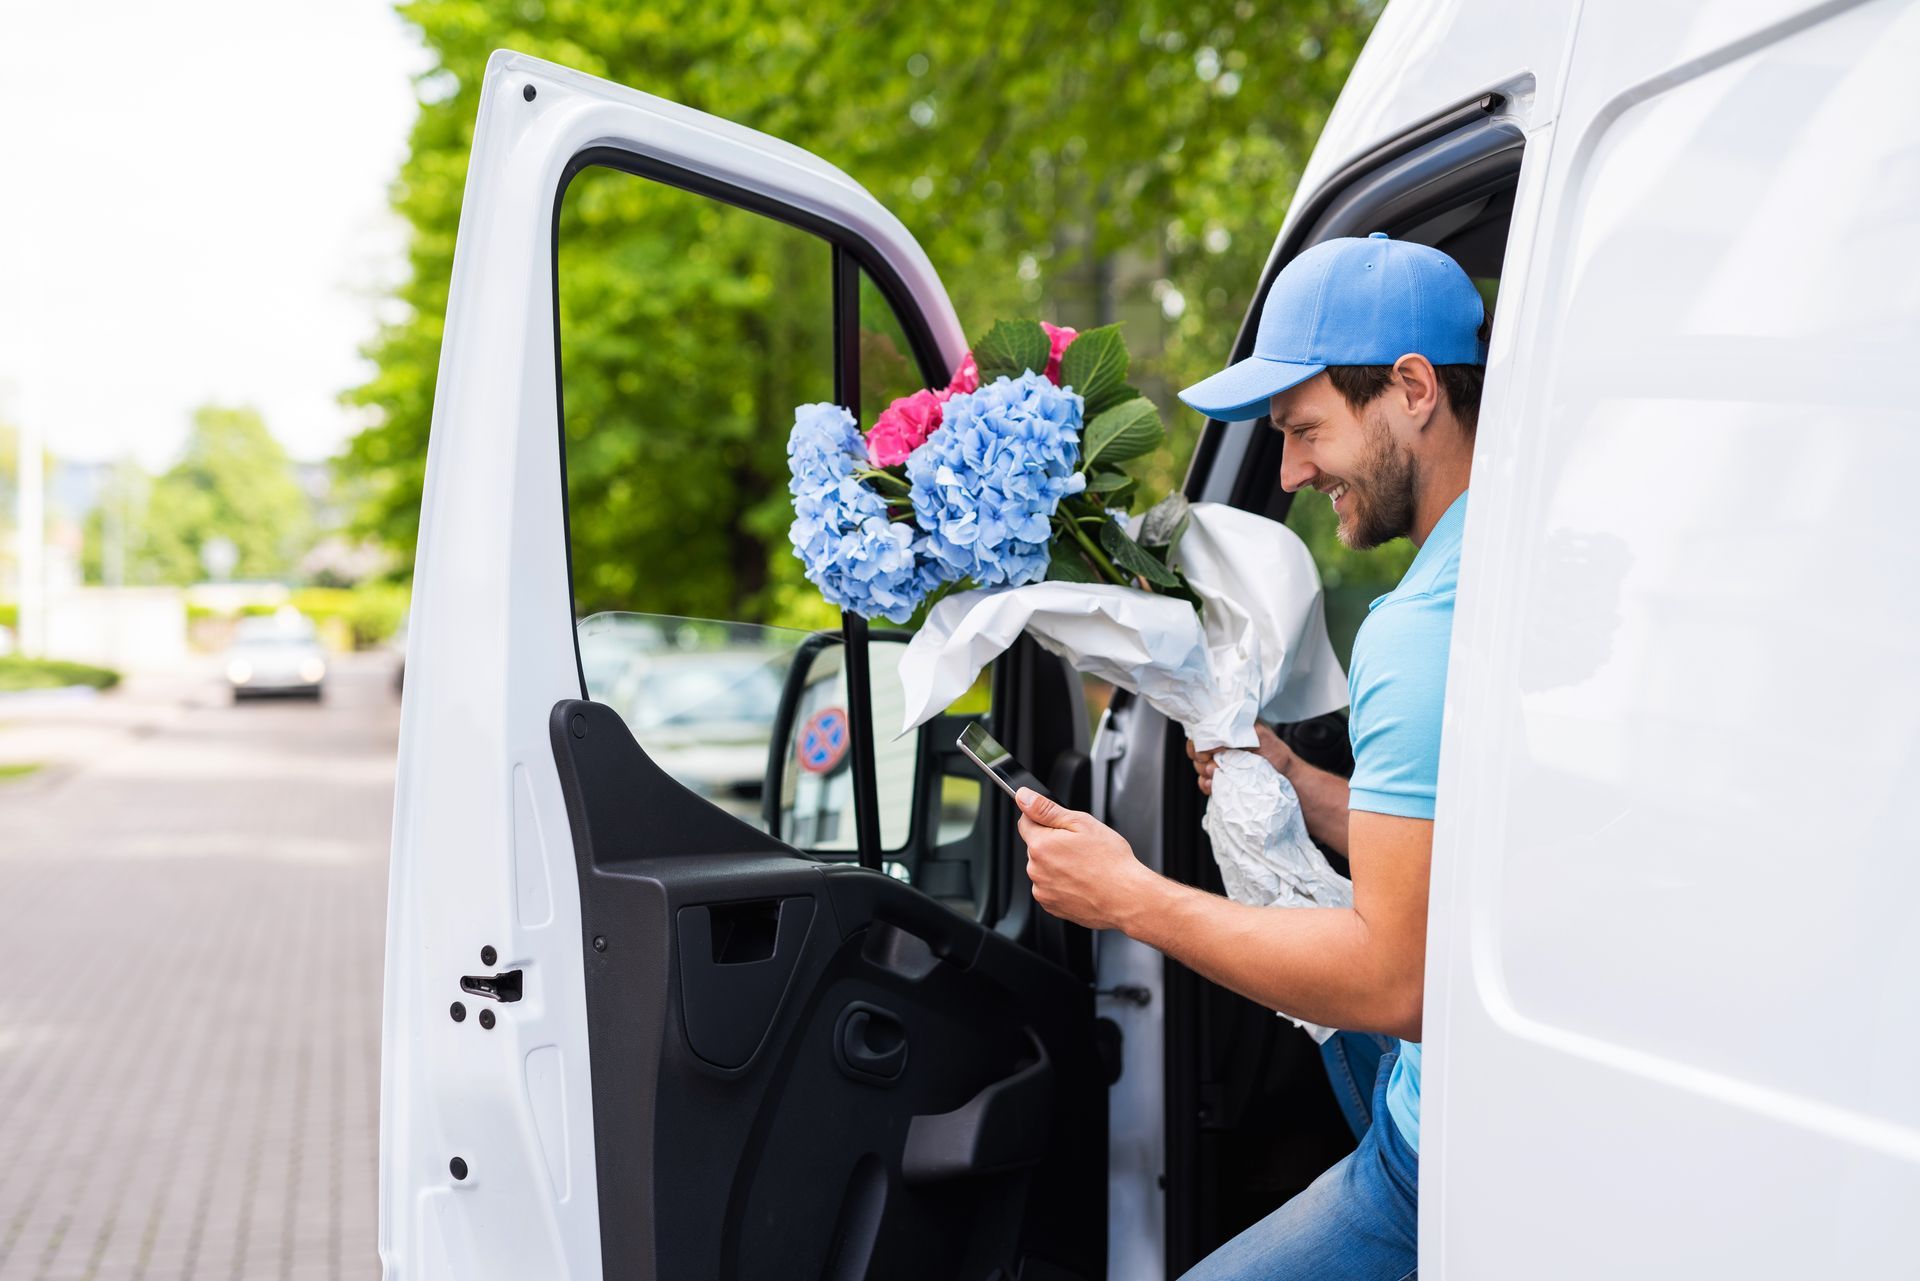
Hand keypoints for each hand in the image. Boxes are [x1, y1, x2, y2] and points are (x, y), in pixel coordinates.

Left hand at [1015, 788, 1158, 931]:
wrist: (1126, 897)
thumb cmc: (1110, 862)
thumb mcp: (1082, 823)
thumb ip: (1047, 809)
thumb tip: (1024, 797)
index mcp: (1041, 845)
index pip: (1025, 822)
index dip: (1043, 819)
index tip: (1060, 825)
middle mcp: (1036, 870)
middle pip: (1036, 846)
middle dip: (1053, 843)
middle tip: (1080, 848)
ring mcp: (1043, 890)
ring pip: (1044, 868)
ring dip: (1057, 865)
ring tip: (1084, 867)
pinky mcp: (1051, 905)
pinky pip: (1050, 888)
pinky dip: (1062, 884)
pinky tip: (1082, 882)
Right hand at [1185, 723, 1296, 794]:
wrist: (1288, 781)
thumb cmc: (1277, 755)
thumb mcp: (1259, 734)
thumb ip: (1236, 730)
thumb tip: (1214, 736)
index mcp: (1230, 730)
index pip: (1203, 732)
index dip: (1200, 743)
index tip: (1208, 753)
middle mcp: (1223, 747)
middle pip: (1196, 751)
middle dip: (1201, 760)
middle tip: (1216, 765)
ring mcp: (1222, 764)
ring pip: (1199, 768)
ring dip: (1205, 774)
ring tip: (1219, 775)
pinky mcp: (1224, 781)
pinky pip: (1206, 783)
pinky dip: (1207, 785)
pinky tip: (1215, 786)